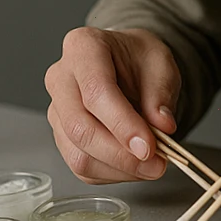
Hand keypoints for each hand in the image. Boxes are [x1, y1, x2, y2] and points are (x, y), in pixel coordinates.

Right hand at [44, 26, 181, 184]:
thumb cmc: (138, 59)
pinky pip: (82, 167)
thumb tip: (162, 126)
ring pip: (78, 153)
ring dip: (119, 168)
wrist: (128, 65)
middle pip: (80, 126)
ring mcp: (58, 111)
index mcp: (82, 47)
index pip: (96, 91)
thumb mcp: (161, 62)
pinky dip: (114, 174)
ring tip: (152, 165)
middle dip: (121, 154)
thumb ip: (161, 92)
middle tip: (156, 162)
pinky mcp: (63, 138)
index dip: (122, 123)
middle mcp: (61, 78)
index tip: (149, 146)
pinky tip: (135, 165)